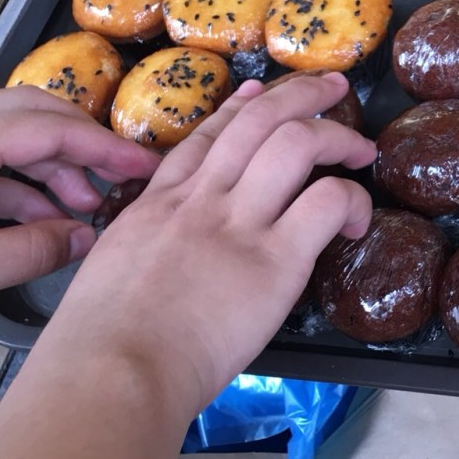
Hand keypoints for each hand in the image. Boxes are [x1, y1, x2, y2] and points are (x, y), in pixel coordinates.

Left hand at [0, 87, 159, 327]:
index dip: (103, 146)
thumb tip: (85, 238)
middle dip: (81, 143)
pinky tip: (45, 226)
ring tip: (88, 210)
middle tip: (121, 176)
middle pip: (29, 115)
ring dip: (53, 171)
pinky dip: (24, 193)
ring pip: (8, 144)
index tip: (145, 168)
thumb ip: (22, 251)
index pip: (47, 128)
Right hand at [34, 73, 373, 420]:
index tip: (261, 91)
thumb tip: (158, 262)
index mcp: (158, 203)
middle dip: (301, 93)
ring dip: (338, 135)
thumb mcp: (106, 269)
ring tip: (360, 150)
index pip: (206, 136)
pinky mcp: (277, 259)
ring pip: (297, 142)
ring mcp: (239, 223)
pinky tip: (355, 224)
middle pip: (259, 118)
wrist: (112, 372)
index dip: (240, 107)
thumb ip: (141, 248)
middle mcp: (201, 199)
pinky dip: (352, 200)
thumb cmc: (98, 346)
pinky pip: (328, 201)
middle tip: (332, 86)